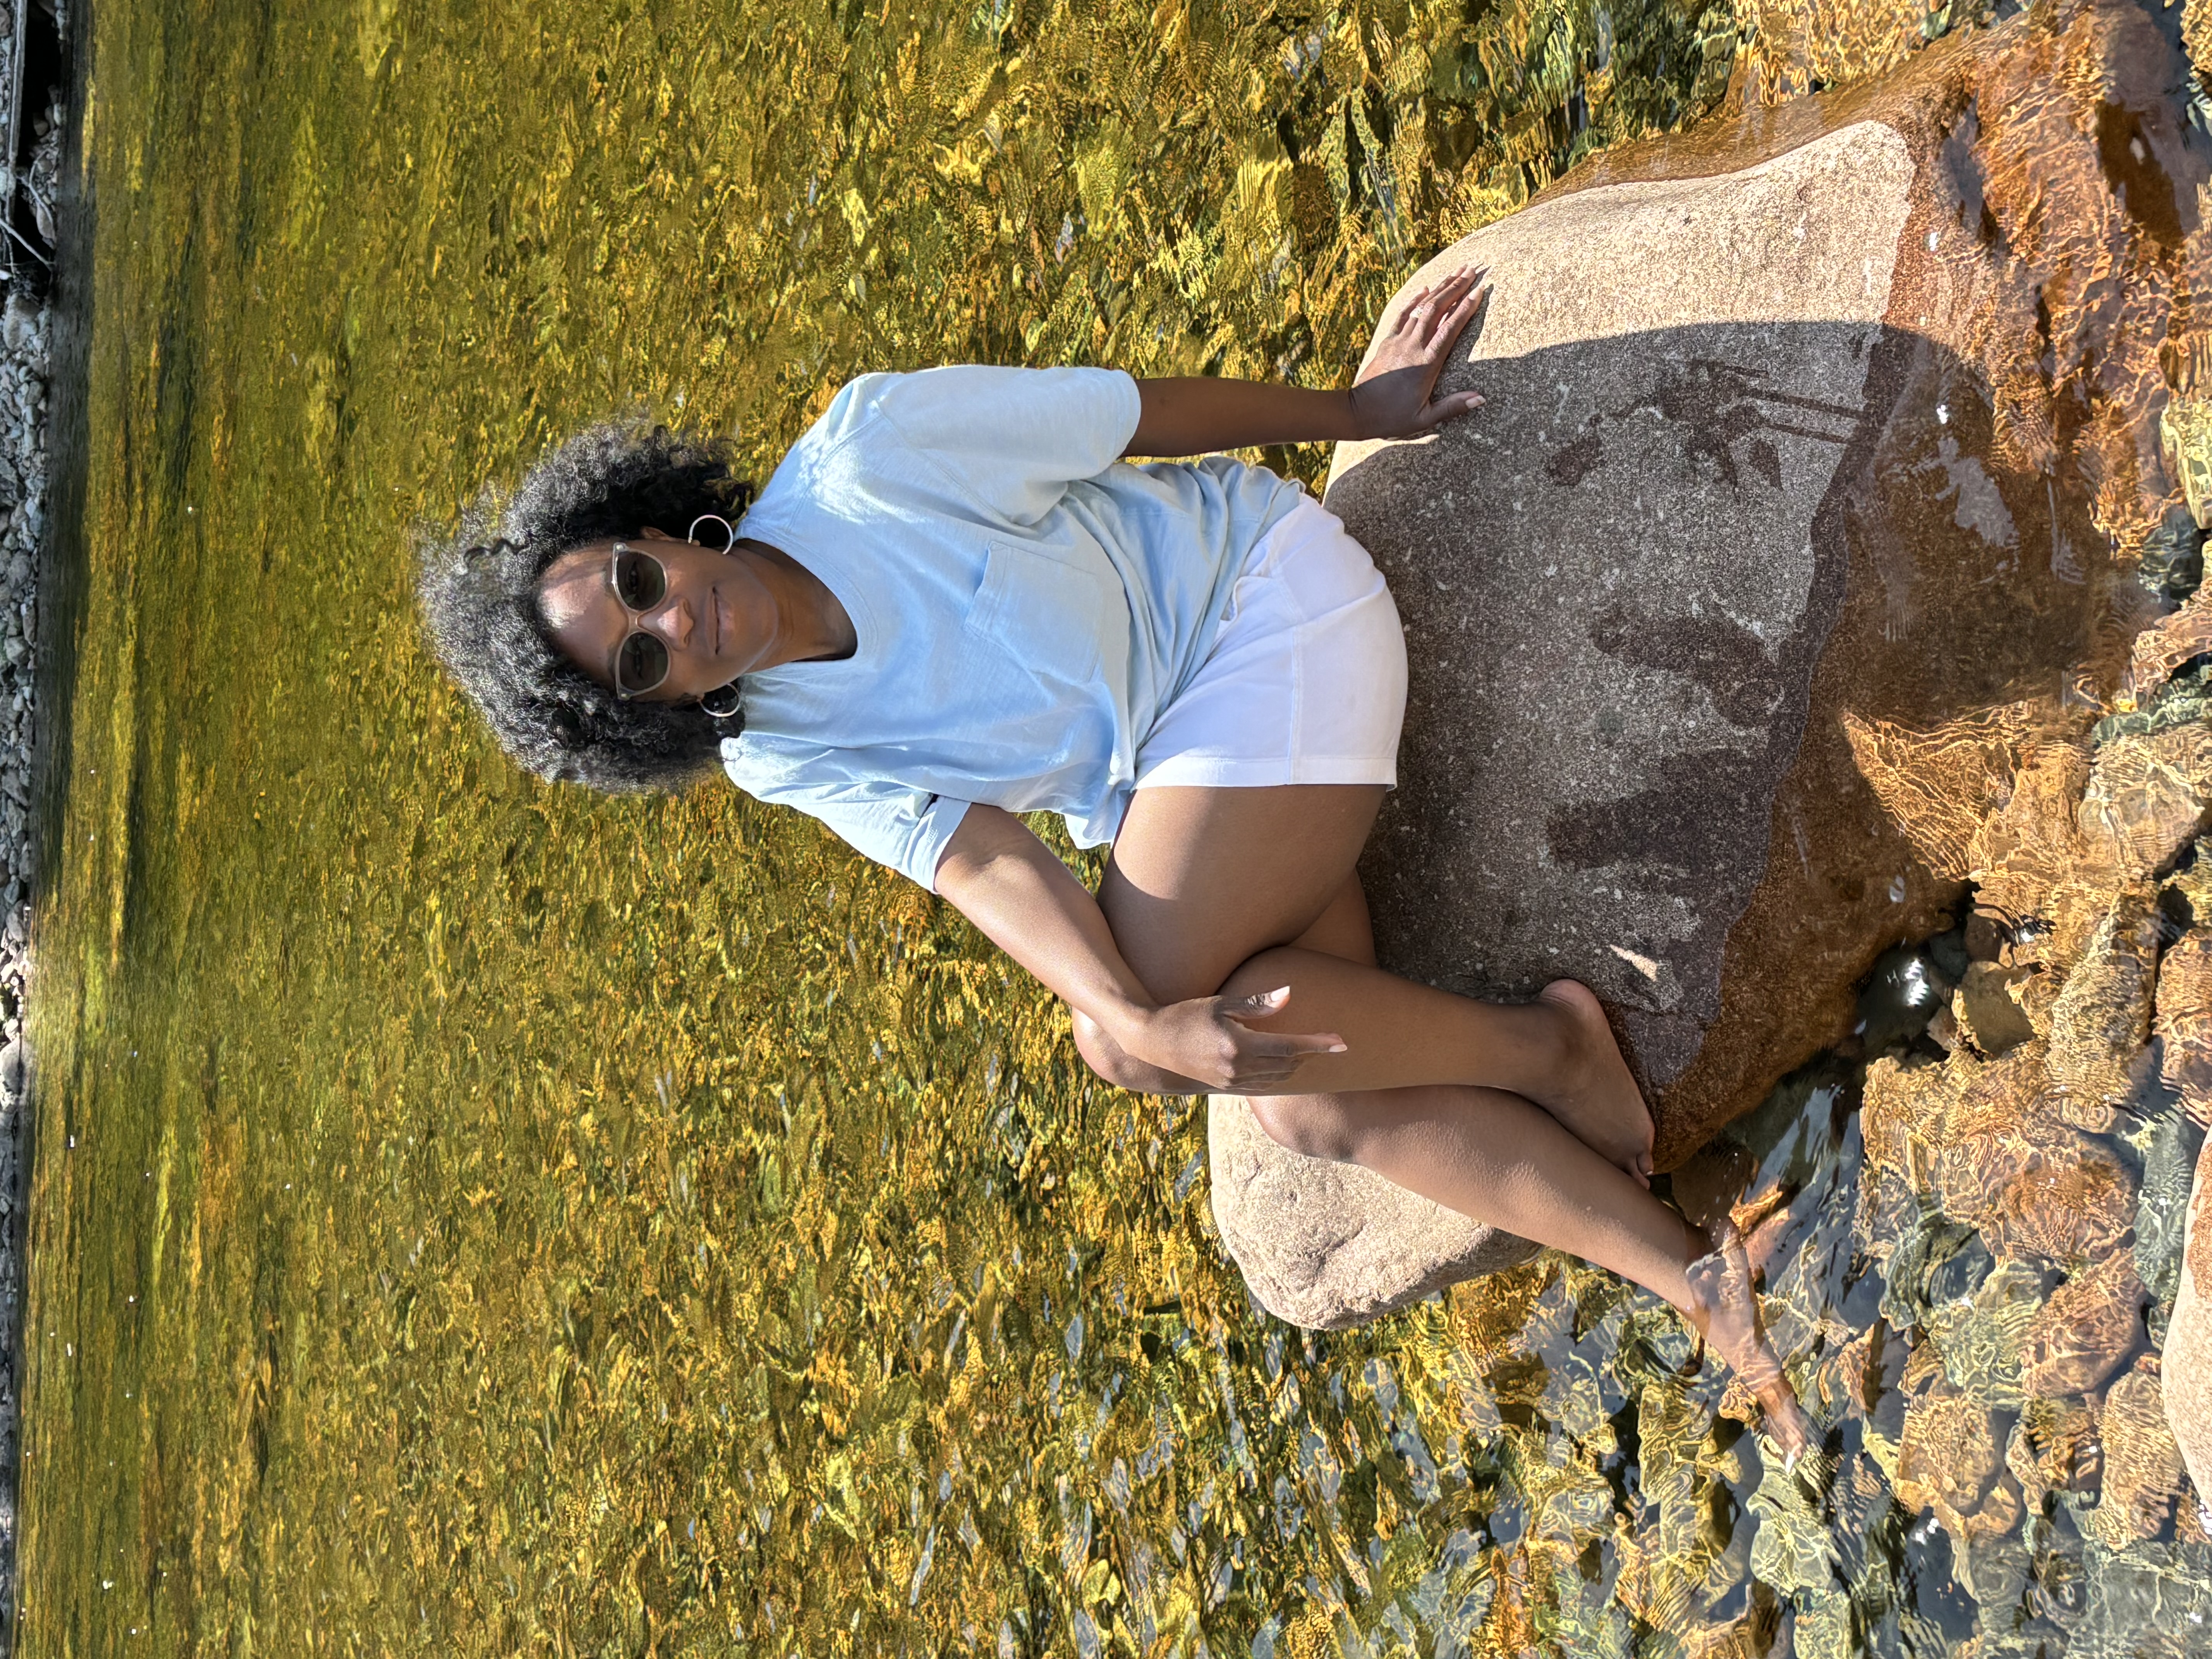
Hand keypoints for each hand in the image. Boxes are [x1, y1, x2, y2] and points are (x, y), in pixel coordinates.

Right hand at [1120, 986, 1346, 1091]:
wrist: (1152, 1042)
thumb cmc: (1186, 1014)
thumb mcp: (1221, 1004)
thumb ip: (1256, 1003)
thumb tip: (1289, 995)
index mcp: (1240, 1046)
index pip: (1291, 1047)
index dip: (1319, 1044)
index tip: (1342, 1042)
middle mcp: (1238, 1069)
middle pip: (1288, 1065)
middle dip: (1310, 1054)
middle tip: (1327, 1041)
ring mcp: (1232, 1082)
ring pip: (1278, 1078)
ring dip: (1296, 1065)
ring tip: (1308, 1051)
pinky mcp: (1226, 1087)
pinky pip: (1262, 1086)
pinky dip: (1278, 1076)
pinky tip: (1284, 1066)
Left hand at [1347, 266, 1490, 439]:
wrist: (1356, 412)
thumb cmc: (1391, 418)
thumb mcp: (1424, 418)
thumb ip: (1453, 407)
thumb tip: (1481, 399)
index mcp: (1426, 363)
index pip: (1450, 329)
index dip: (1465, 308)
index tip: (1479, 290)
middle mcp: (1412, 347)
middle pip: (1437, 309)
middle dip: (1455, 287)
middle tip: (1472, 269)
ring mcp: (1398, 341)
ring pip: (1422, 308)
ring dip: (1440, 288)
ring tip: (1456, 272)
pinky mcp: (1387, 342)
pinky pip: (1402, 315)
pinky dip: (1414, 300)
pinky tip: (1425, 288)